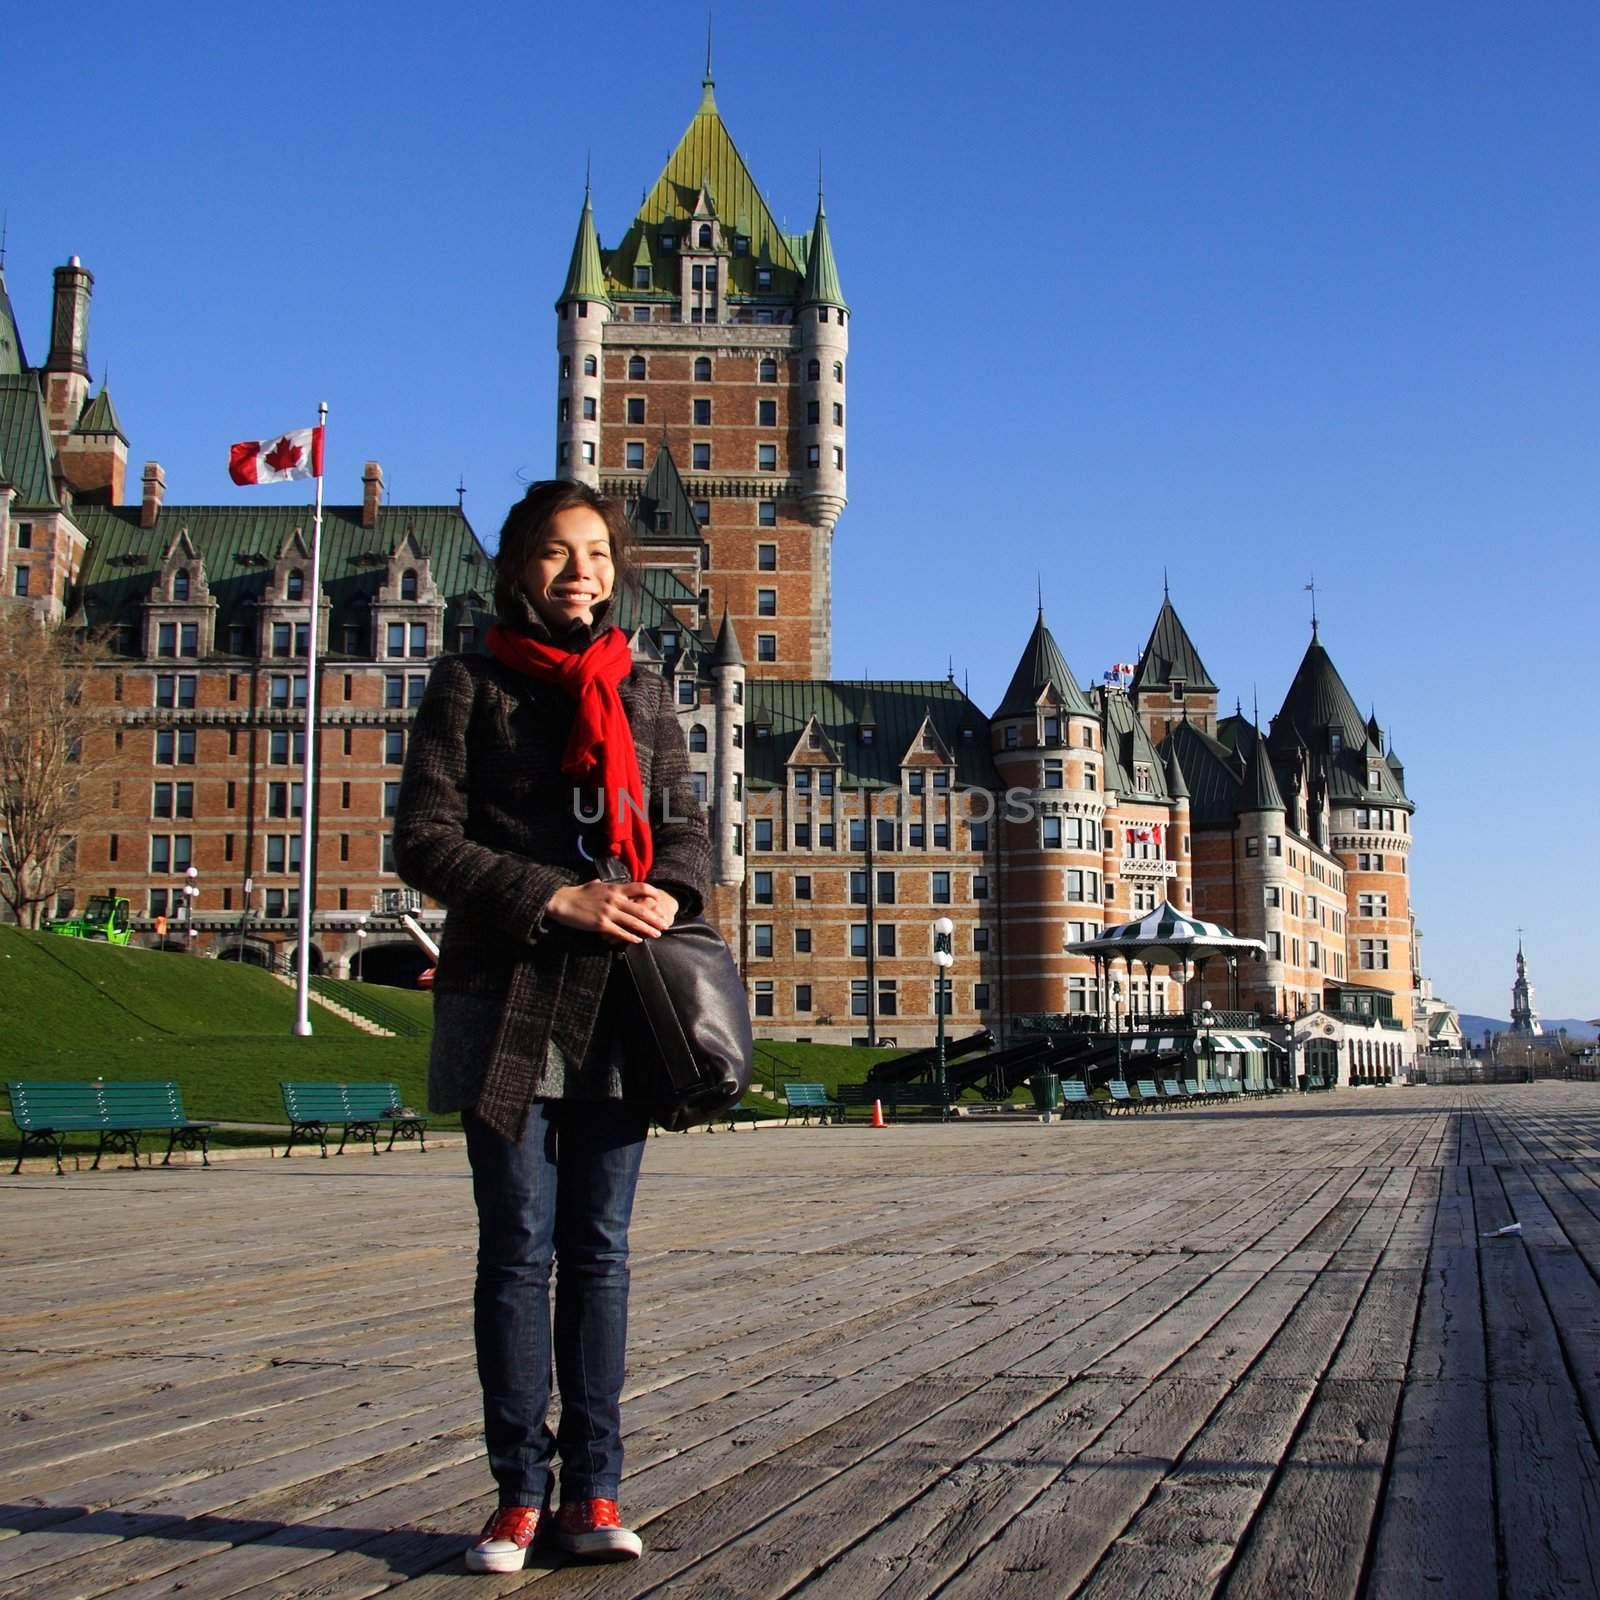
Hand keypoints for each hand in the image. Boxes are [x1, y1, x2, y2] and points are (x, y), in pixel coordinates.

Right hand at [545, 881, 676, 945]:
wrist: (562, 902)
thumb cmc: (578, 893)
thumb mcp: (595, 885)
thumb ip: (606, 885)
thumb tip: (609, 883)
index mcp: (615, 888)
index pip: (640, 887)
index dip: (653, 893)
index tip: (660, 901)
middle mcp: (614, 899)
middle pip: (641, 908)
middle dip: (655, 918)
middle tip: (665, 924)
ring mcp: (608, 912)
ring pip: (633, 922)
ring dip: (647, 929)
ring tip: (657, 934)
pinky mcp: (601, 924)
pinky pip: (619, 932)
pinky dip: (630, 937)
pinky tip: (638, 941)